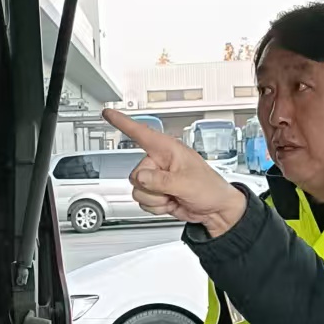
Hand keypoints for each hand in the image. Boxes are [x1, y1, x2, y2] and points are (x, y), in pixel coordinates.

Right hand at [103, 111, 247, 235]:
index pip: (141, 133)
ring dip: (155, 199)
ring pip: (137, 190)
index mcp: (168, 150)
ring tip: (173, 196)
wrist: (215, 210)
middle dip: (152, 188)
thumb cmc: (210, 189)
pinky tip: (170, 202)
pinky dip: (156, 207)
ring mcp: (157, 179)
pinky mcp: (156, 193)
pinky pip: (143, 201)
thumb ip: (161, 180)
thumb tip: (141, 178)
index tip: (108, 113)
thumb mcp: (186, 183)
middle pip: (136, 175)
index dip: (123, 122)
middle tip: (171, 190)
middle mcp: (159, 162)